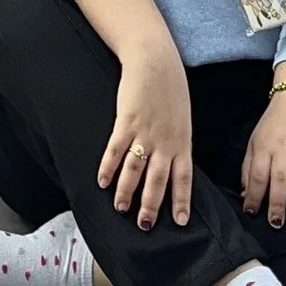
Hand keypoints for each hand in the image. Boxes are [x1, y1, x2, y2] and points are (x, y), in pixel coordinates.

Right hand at [97, 44, 194, 230]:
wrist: (156, 61)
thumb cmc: (171, 88)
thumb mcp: (183, 118)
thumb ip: (178, 141)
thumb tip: (173, 163)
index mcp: (183, 142)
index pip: (184, 179)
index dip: (181, 201)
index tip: (180, 222)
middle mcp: (166, 142)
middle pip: (157, 182)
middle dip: (150, 206)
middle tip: (144, 225)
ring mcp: (145, 133)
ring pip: (135, 171)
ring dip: (126, 192)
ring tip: (120, 208)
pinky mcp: (126, 122)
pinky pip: (115, 151)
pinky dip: (108, 168)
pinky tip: (102, 182)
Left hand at [242, 86, 285, 225]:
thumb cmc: (274, 125)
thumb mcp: (255, 142)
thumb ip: (248, 168)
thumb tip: (244, 194)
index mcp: (263, 148)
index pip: (256, 175)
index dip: (253, 195)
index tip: (252, 213)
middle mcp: (282, 147)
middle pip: (279, 176)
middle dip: (277, 200)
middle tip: (277, 222)